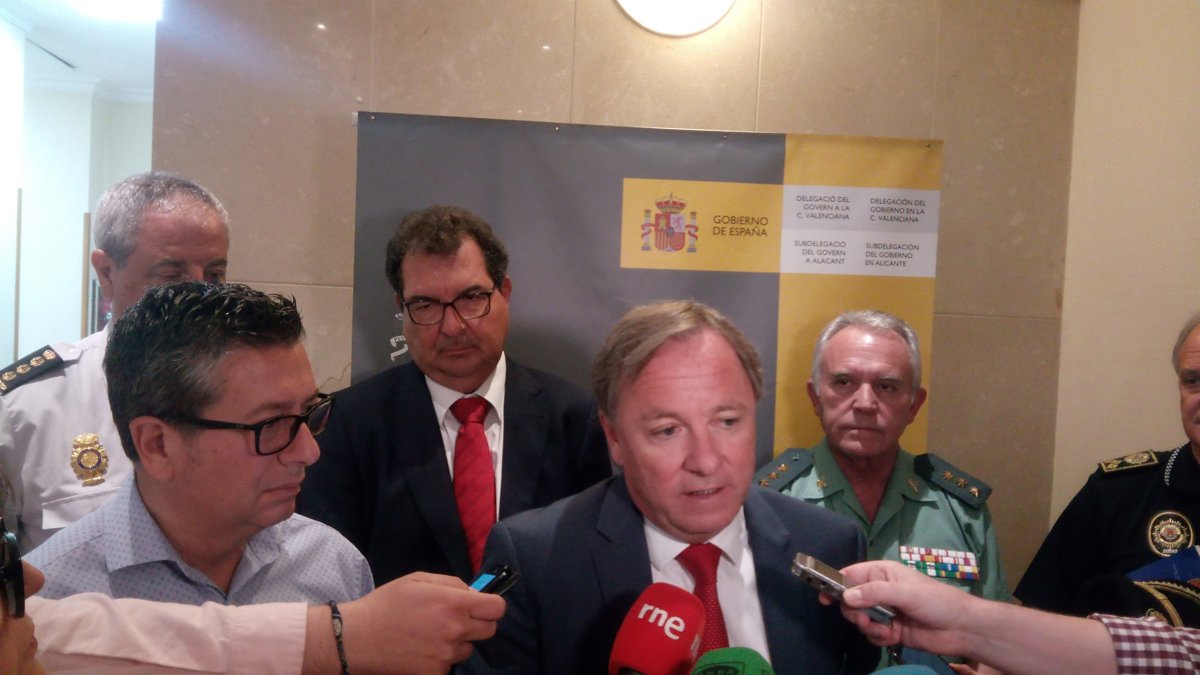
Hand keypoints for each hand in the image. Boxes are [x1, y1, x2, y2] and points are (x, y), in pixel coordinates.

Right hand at [339, 572, 505, 674]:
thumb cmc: (387, 603)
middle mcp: (455, 630)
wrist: (358, 638)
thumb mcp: (419, 580)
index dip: (492, 606)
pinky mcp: (435, 674)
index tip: (482, 606)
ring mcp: (446, 655)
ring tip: (431, 635)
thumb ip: (452, 584)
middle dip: (478, 623)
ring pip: (468, 648)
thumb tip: (474, 595)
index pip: (497, 608)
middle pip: (489, 630)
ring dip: (458, 642)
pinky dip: (441, 659)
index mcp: (454, 604)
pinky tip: (422, 650)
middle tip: (455, 619)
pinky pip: (450, 665)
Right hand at [824, 560, 979, 655]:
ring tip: (885, 630)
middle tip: (864, 620)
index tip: (824, 597)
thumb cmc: (936, 601)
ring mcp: (885, 612)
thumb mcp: (906, 592)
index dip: (835, 583)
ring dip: (868, 627)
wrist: (961, 629)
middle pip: (851, 600)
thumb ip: (875, 593)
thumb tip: (846, 598)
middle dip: (855, 612)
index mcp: (882, 573)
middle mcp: (880, 590)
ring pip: (860, 619)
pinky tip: (893, 638)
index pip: (851, 574)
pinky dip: (878, 638)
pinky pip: (871, 634)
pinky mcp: (890, 630)